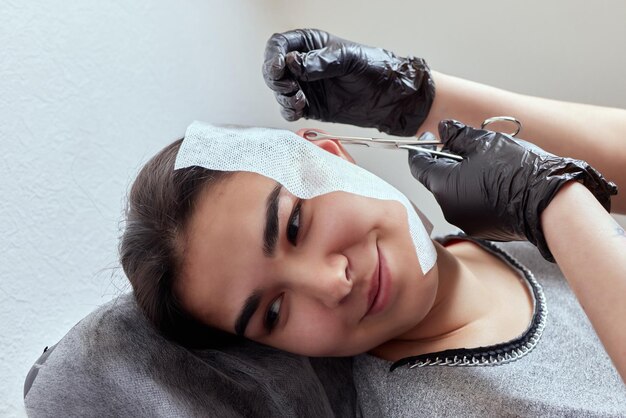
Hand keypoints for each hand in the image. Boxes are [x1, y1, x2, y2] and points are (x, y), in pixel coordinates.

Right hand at [262, 28, 434, 135]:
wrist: (391, 98)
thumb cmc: (376, 69)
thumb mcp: (348, 58)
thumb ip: (320, 61)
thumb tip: (293, 63)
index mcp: (311, 44)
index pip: (280, 44)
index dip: (273, 55)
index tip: (279, 66)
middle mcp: (304, 65)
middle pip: (273, 69)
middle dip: (275, 79)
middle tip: (288, 86)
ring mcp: (306, 87)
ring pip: (279, 91)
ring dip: (283, 96)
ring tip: (299, 99)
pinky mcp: (310, 107)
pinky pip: (289, 110)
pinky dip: (289, 111)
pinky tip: (300, 108)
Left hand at [408, 120, 617, 260]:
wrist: (549, 203)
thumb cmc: (517, 170)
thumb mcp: (484, 142)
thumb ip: (458, 135)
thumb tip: (444, 129)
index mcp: (443, 186)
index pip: (419, 166)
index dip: (422, 149)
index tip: (431, 137)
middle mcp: (448, 208)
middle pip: (438, 180)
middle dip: (447, 161)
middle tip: (464, 145)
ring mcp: (466, 222)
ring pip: (456, 194)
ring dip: (464, 177)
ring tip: (486, 163)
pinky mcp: (483, 230)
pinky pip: (471, 207)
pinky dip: (477, 193)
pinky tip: (496, 182)